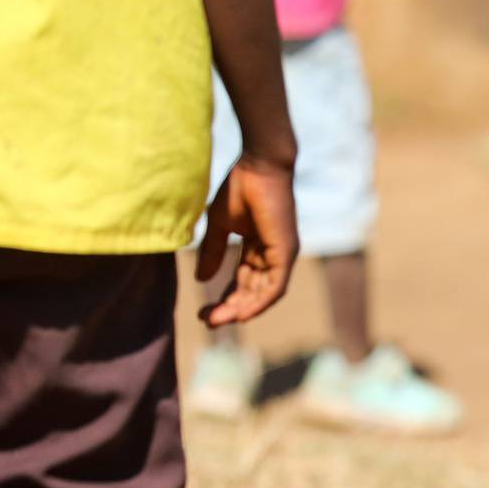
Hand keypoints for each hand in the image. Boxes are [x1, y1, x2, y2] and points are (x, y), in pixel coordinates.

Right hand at [198, 157, 299, 326]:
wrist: (259, 166)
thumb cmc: (240, 188)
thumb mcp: (219, 226)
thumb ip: (212, 252)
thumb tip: (201, 281)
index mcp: (257, 249)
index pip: (242, 283)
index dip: (224, 299)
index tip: (202, 312)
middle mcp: (272, 256)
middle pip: (251, 292)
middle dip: (230, 309)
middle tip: (207, 321)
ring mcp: (282, 256)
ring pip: (263, 294)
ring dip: (241, 310)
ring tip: (218, 320)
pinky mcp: (286, 253)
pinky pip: (275, 287)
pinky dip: (260, 302)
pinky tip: (242, 315)